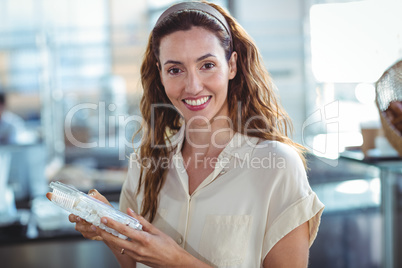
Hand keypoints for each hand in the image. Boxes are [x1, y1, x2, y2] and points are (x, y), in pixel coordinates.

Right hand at [46, 189, 111, 240]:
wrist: (113, 224)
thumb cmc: (105, 211)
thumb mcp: (102, 201)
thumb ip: (96, 196)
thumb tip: (91, 193)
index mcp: (79, 207)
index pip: (66, 203)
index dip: (56, 198)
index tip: (48, 194)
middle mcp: (78, 217)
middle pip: (71, 217)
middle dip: (75, 218)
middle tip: (81, 217)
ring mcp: (81, 226)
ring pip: (79, 227)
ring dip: (86, 226)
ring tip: (95, 225)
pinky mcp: (87, 234)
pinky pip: (86, 234)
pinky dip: (92, 232)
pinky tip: (98, 230)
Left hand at [94, 208, 209, 267]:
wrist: (174, 261)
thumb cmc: (168, 246)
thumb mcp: (156, 230)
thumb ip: (142, 221)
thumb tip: (131, 212)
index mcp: (144, 239)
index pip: (124, 230)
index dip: (113, 224)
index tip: (105, 219)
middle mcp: (138, 249)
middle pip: (116, 240)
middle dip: (105, 233)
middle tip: (97, 226)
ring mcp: (136, 255)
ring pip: (119, 246)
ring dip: (110, 239)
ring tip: (102, 231)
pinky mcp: (137, 259)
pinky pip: (124, 250)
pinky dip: (118, 244)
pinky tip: (115, 239)